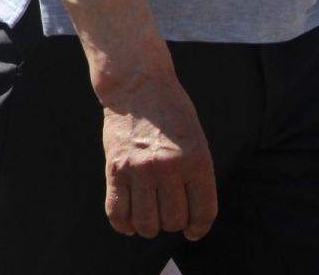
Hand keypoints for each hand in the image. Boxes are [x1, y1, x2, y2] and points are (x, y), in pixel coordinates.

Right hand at [98, 72, 216, 239]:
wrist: (137, 86)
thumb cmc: (171, 112)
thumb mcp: (196, 140)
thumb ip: (196, 175)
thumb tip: (190, 215)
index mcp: (196, 161)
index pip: (203, 212)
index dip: (198, 228)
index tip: (193, 231)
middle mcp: (169, 168)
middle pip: (174, 220)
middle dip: (172, 224)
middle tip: (167, 215)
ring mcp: (140, 169)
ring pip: (147, 222)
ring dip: (149, 227)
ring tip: (149, 219)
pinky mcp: (115, 167)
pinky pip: (117, 210)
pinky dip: (123, 224)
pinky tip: (128, 224)